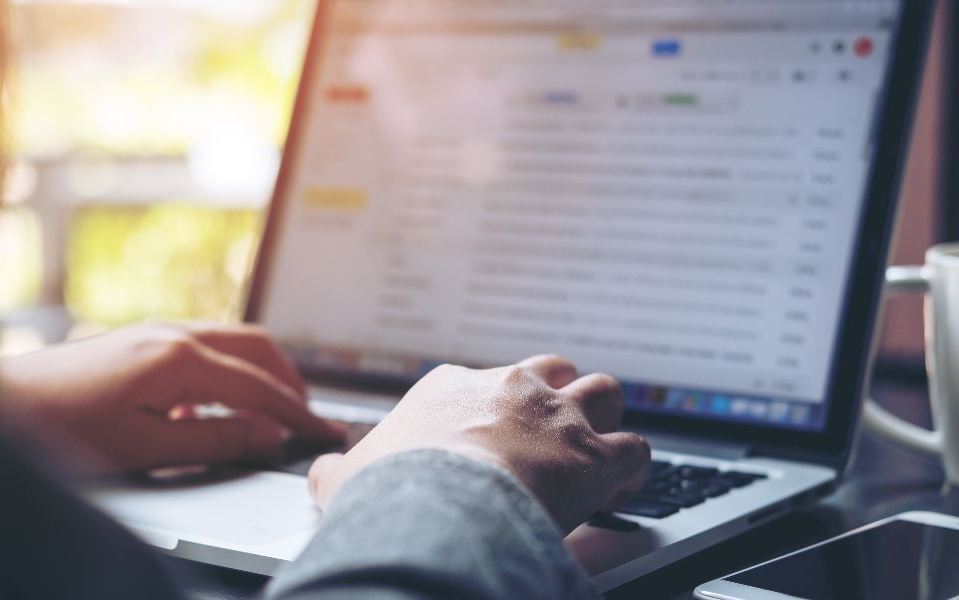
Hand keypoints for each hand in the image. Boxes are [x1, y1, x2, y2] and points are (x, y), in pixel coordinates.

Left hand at [0, 322, 343, 473]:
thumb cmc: (61, 428)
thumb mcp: (147, 447)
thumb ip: (215, 439)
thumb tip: (267, 433)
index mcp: (178, 357)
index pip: (260, 385)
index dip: (298, 412)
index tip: (325, 430)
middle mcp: (171, 332)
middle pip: (255, 345)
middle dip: (289, 378)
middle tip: (308, 413)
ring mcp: (153, 331)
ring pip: (230, 340)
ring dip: (259, 371)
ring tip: (272, 408)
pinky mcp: (137, 341)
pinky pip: (202, 346)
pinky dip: (226, 371)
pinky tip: (212, 407)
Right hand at [307, 355, 649, 532]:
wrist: (436, 508)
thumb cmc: (392, 491)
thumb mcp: (346, 476)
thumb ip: (338, 469)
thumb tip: (322, 473)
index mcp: (455, 387)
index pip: (485, 382)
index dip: (496, 409)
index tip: (493, 437)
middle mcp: (512, 389)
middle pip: (552, 369)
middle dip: (559, 394)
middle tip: (553, 428)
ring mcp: (557, 418)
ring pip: (603, 391)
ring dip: (604, 416)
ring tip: (597, 444)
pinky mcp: (594, 456)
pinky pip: (636, 448)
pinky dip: (633, 466)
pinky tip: (622, 485)